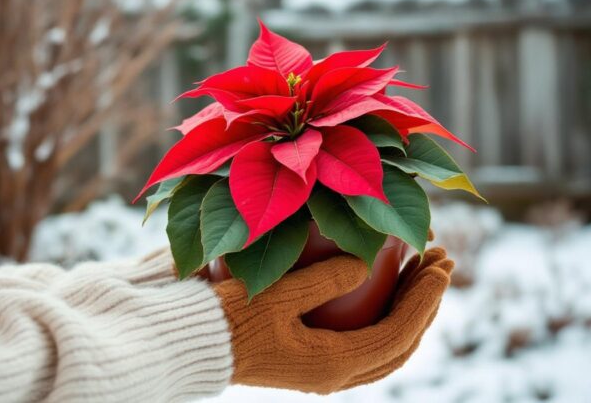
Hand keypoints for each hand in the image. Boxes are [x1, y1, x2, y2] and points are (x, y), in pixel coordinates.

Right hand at [213, 248, 452, 393]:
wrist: (195, 345)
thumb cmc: (229, 318)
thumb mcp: (275, 294)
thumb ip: (324, 280)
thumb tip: (366, 263)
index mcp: (332, 364)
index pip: (398, 332)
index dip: (425, 298)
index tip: (440, 264)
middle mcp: (335, 375)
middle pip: (401, 343)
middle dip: (426, 303)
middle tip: (441, 262)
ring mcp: (325, 372)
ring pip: (387, 348)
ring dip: (410, 312)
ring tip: (423, 274)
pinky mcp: (313, 363)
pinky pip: (367, 346)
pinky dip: (387, 321)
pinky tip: (387, 293)